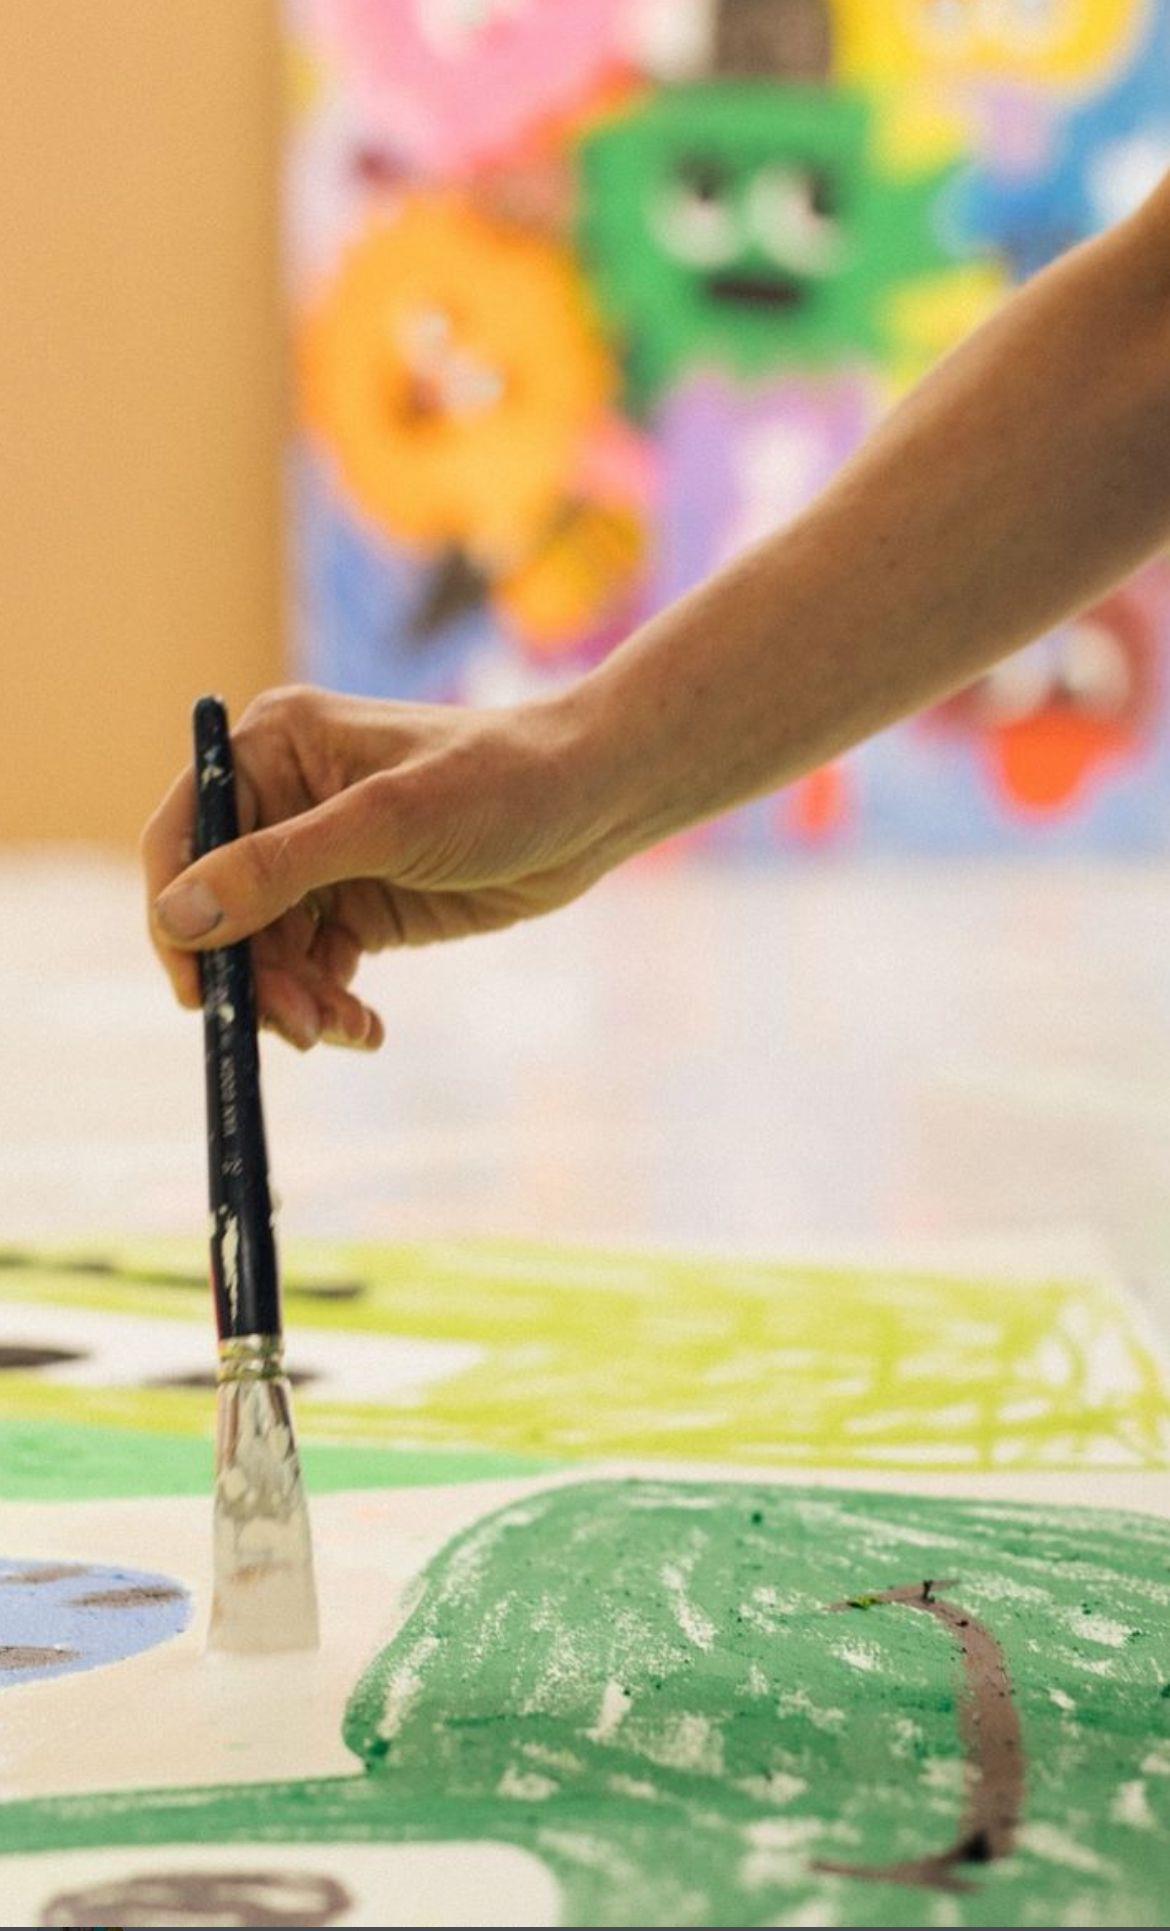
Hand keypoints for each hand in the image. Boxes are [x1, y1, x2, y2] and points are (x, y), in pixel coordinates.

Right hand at [143, 685, 616, 1050]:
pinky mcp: (363, 904)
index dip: (177, 916)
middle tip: (298, 1029)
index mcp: (271, 750)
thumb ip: (279, 869)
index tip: (197, 992)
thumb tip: (180, 914)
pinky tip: (366, 1031)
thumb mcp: (384, 825)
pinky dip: (331, 1005)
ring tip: (340, 1030)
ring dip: (294, 1000)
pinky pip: (317, 969)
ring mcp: (323, 858)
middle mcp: (284, 801)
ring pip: (269, 950)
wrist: (594, 802)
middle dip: (253, 975)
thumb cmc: (497, 783)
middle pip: (225, 909)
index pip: (185, 837)